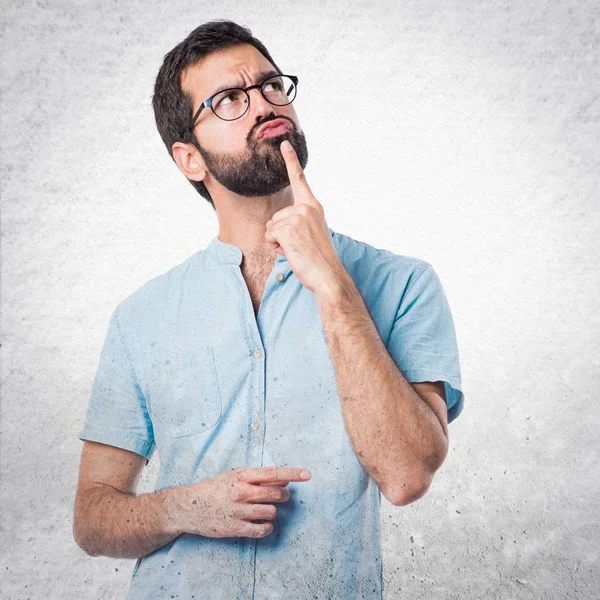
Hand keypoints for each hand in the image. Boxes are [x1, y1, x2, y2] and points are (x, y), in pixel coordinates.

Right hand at [172, 466, 310, 538]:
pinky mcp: (235, 528)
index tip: (307, 474)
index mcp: (242, 475)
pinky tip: (263, 524)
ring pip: (271, 512)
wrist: (189, 506)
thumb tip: (284, 479)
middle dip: (284, 496)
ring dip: (273, 512)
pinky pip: (262, 529)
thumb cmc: (214, 488)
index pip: (273, 473)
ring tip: (265, 510)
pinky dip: (267, 527)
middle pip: (276, 494)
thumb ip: (259, 478)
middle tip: (282, 496)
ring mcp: (239, 510)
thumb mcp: (235, 476)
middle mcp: (242, 491)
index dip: (293, 473)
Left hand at [264, 140, 344, 294]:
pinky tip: (291, 253)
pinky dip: (276, 247)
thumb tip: (273, 226)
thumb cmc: (319, 259)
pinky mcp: (288, 229)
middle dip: (280, 234)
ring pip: (271, 227)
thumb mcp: (312, 233)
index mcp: (314, 206)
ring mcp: (298, 217)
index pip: (299, 180)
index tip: (284, 142)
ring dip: (278, 242)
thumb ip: (298, 222)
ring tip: (296, 250)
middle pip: (276, 216)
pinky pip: (270, 236)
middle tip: (299, 246)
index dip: (291, 160)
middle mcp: (307, 208)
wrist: (327, 275)